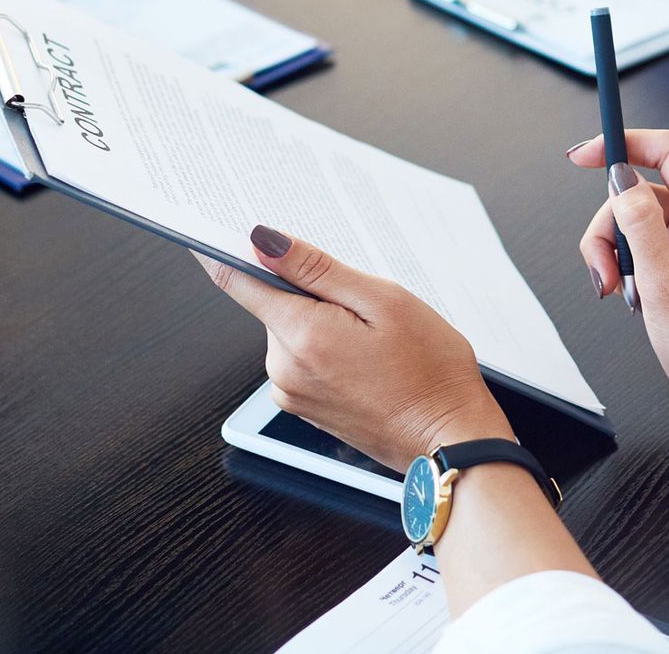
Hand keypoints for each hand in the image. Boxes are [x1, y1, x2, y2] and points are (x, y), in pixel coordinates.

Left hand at [200, 224, 509, 470]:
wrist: (447, 440)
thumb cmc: (429, 372)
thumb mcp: (384, 301)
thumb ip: (318, 269)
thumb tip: (264, 241)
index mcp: (301, 336)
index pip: (237, 280)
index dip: (226, 249)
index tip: (220, 227)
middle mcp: (283, 369)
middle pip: (274, 303)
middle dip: (308, 289)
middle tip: (361, 299)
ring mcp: (290, 391)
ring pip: (290, 329)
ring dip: (322, 320)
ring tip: (373, 336)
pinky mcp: (303, 405)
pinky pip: (301, 357)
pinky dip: (326, 345)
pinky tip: (366, 356)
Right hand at [568, 129, 668, 437]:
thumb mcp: (664, 286)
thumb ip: (639, 225)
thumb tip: (621, 179)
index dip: (624, 143)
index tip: (583, 156)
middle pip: (645, 191)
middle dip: (611, 225)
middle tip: (603, 270)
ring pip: (644, 222)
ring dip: (620, 253)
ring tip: (622, 294)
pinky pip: (654, 249)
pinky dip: (634, 269)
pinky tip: (636, 300)